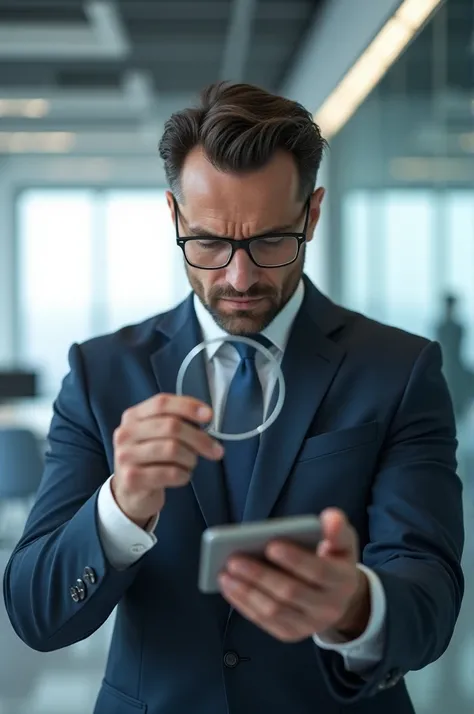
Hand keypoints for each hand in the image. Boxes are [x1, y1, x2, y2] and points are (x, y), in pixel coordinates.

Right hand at [112, 393, 223, 526]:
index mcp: (133, 416)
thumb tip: (205, 417)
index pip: (162, 403)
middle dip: (199, 438)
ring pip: (172, 449)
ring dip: (191, 458)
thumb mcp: (156, 436)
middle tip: (216, 450)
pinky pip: (170, 473)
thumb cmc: (150, 461)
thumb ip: (175, 422)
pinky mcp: (131, 479)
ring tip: (190, 464)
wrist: (130, 494)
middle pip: (171, 426)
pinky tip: (182, 476)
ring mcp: (126, 456)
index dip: (188, 406)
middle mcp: (125, 433)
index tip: (209, 415)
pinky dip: (184, 475)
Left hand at [218, 508, 369, 642]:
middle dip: (260, 576)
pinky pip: (265, 622)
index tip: (271, 545)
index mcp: (342, 580)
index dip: (294, 560)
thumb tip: (330, 517)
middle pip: (291, 593)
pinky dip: (244, 604)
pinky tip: (229, 587)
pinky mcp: (291, 633)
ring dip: (246, 592)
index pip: (318, 572)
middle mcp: (328, 608)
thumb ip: (336, 528)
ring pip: (274, 611)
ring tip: (224, 573)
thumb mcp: (342, 540)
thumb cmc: (334, 559)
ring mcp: (309, 624)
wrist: (340, 598)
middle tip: (234, 559)